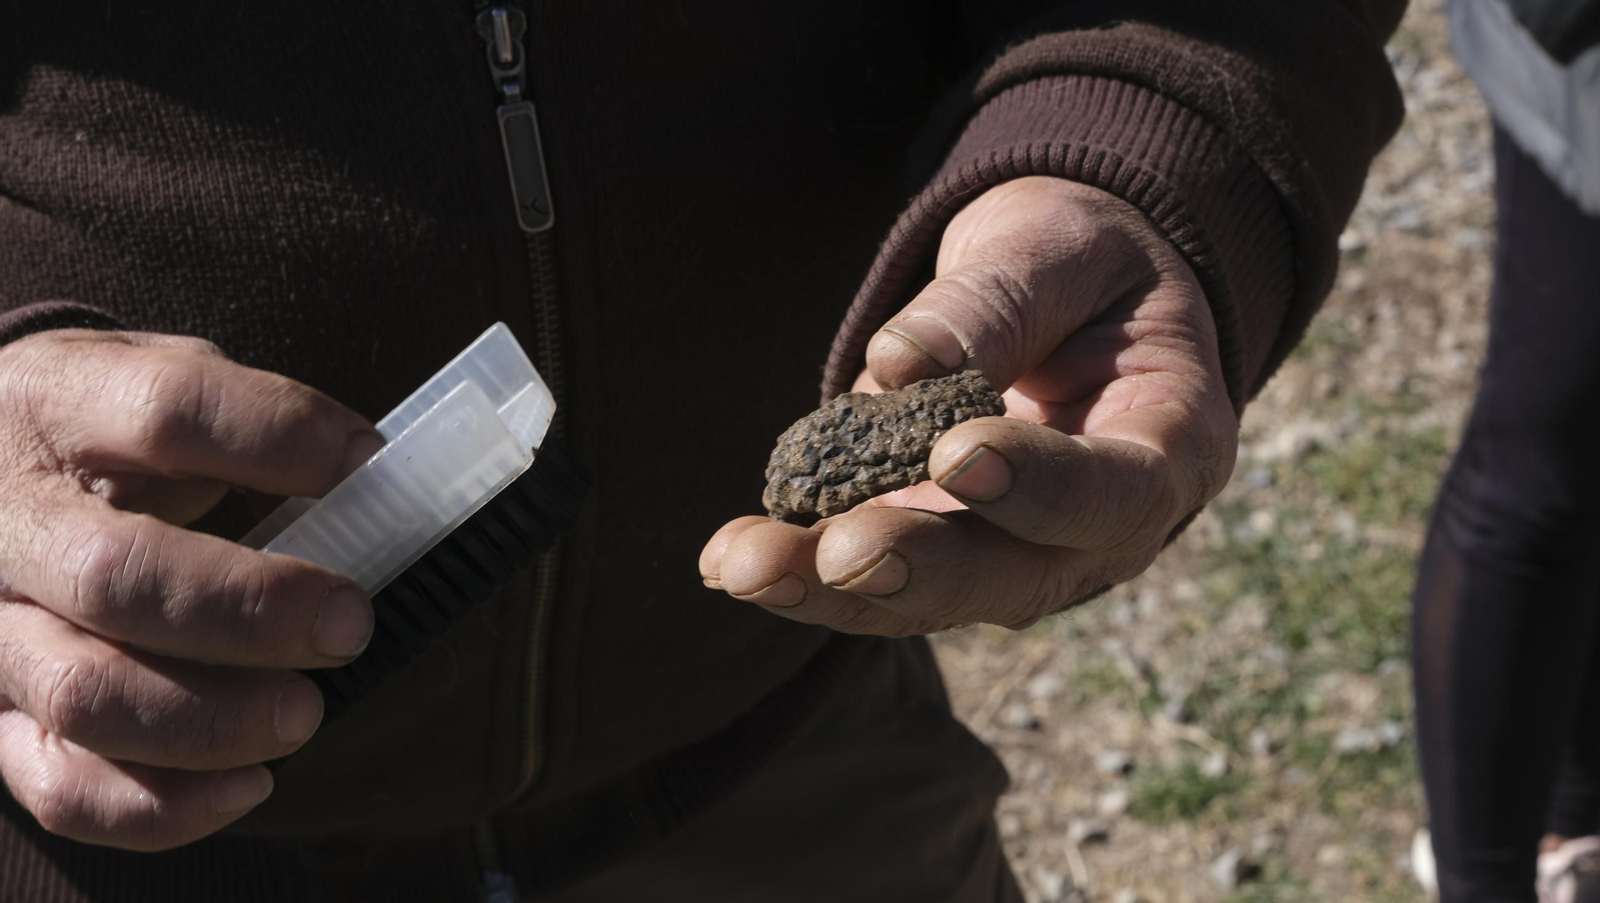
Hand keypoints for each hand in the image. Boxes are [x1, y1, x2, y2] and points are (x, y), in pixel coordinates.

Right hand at [0, 329, 382, 849]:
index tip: (365, 466)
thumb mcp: (155, 377)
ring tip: (304, 713)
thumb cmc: (95, 430)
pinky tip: (248, 781)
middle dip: (251, 612)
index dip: (279, 439)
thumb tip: (370, 469)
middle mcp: (6, 522)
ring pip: (86, 695)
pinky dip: (162, 804)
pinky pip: (61, 786)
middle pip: (118, 576)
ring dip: (214, 720)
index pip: (168, 412)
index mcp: (58, 404)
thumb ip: (249, 415)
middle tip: (346, 625)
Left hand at [701, 177, 1236, 635]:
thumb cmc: (1083, 268)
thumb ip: (1000, 300)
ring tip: (744, 564)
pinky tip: (731, 558)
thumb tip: (899, 362)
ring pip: (926, 598)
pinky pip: (871, 577)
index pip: (1115, 492)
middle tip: (839, 552)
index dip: (1041, 487)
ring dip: (830, 588)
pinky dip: (801, 571)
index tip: (959, 455)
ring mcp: (1012, 556)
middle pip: (1013, 578)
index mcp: (1166, 446)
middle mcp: (1095, 530)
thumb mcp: (1061, 248)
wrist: (1067, 300)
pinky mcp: (937, 551)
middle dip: (918, 568)